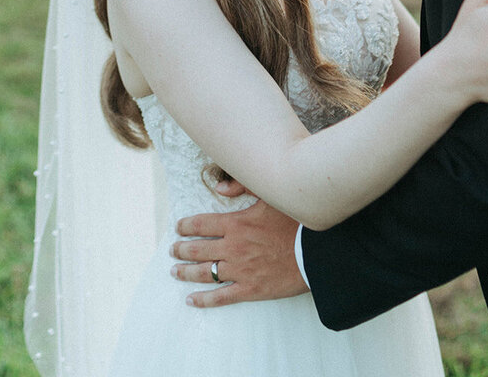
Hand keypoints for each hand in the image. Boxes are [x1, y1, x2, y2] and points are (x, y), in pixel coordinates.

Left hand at [170, 191, 305, 307]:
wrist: (314, 252)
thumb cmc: (295, 221)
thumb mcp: (270, 197)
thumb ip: (244, 187)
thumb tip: (220, 187)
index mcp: (236, 224)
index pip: (202, 224)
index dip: (186, 225)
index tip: (178, 227)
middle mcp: (233, 248)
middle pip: (198, 249)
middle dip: (181, 249)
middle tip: (172, 250)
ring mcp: (239, 270)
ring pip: (204, 273)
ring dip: (186, 272)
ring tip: (174, 271)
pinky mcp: (249, 289)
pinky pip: (220, 297)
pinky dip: (203, 300)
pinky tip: (191, 300)